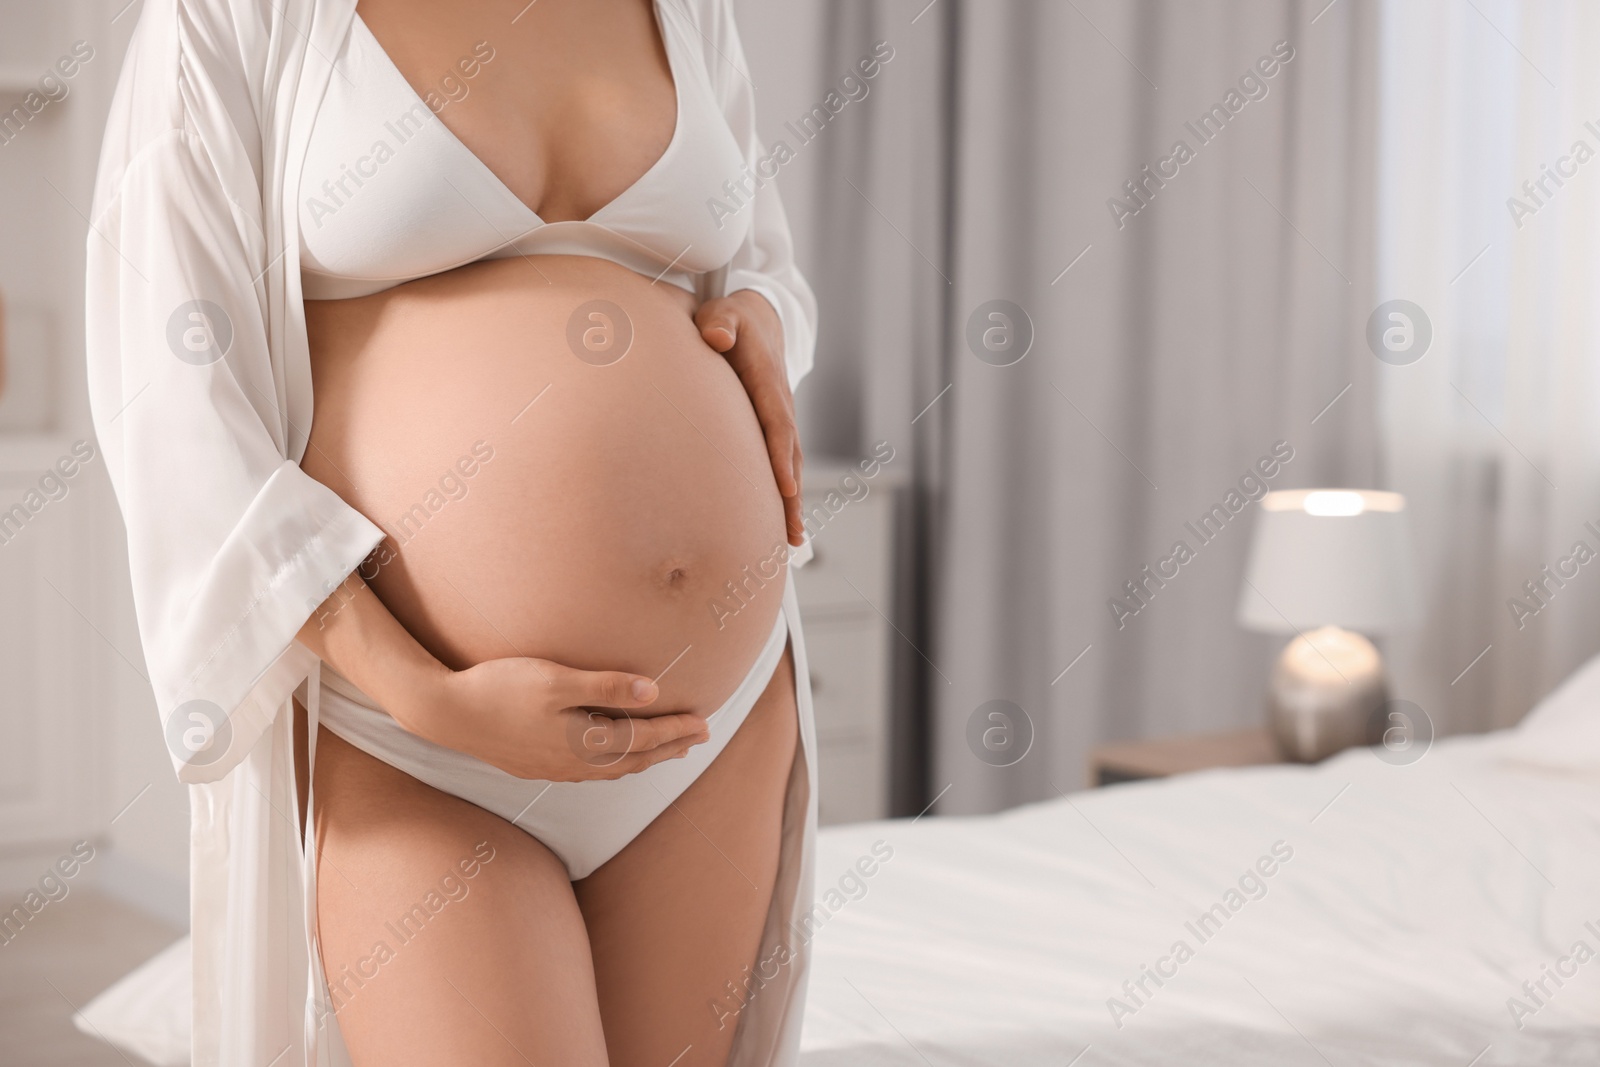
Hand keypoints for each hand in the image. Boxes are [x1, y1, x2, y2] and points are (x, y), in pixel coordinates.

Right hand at [406, 656, 710, 781]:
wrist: (445, 712)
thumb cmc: (499, 688)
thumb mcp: (555, 680)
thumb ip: (605, 686)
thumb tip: (652, 691)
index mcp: (582, 742)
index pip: (642, 739)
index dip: (675, 730)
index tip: (704, 722)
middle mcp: (572, 762)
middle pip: (633, 759)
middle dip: (669, 748)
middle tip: (699, 738)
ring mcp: (553, 768)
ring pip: (612, 769)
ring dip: (644, 758)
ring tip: (667, 750)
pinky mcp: (536, 765)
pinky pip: (589, 771)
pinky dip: (614, 764)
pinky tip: (612, 757)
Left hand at [696, 291, 804, 545]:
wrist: (759, 319)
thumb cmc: (732, 319)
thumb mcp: (723, 312)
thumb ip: (720, 322)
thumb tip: (716, 336)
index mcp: (768, 381)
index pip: (777, 424)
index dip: (781, 455)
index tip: (786, 487)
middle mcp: (781, 405)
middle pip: (790, 456)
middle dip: (791, 495)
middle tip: (791, 532)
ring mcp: (781, 419)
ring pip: (791, 465)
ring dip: (791, 502)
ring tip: (792, 540)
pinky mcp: (775, 430)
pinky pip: (783, 464)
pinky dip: (785, 493)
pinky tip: (780, 524)